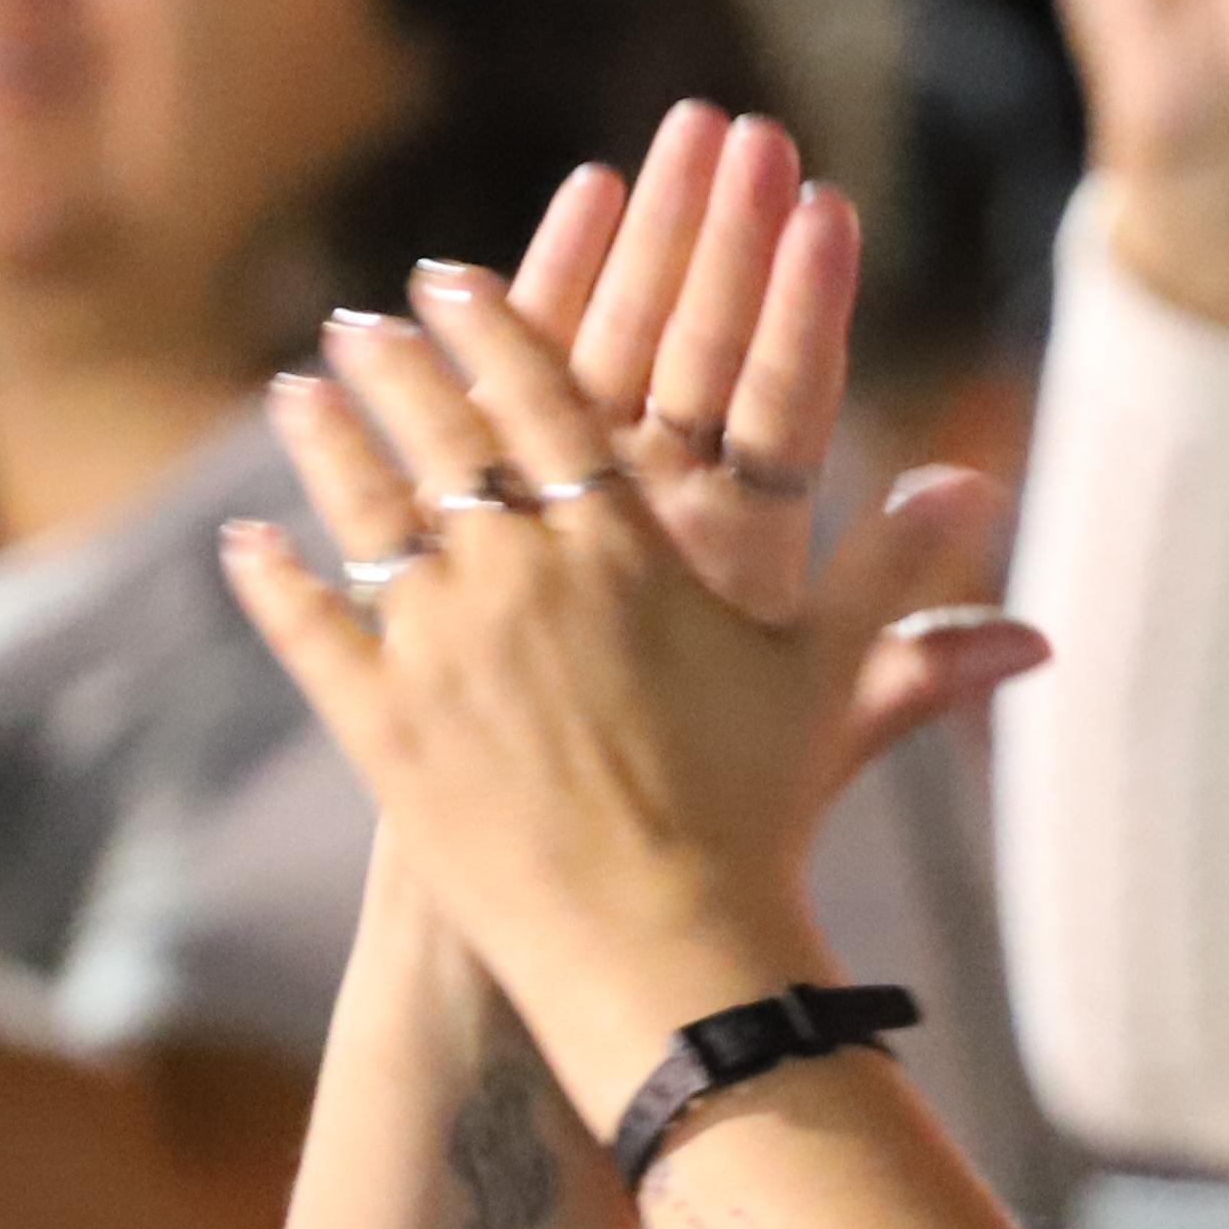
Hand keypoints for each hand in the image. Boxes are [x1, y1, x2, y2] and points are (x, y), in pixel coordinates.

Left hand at [224, 156, 1034, 1122]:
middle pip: (440, 434)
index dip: (492, 329)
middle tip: (363, 318)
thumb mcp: (831, 680)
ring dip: (327, 440)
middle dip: (397, 363)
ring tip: (300, 389)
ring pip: (364, 511)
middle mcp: (519, 573)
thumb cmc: (756, 813)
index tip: (448, 277)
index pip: (542, 400)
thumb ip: (893, 573)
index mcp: (624, 546)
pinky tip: (247, 542)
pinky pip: (310, 631)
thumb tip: (980, 485)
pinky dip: (273, 582)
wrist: (663, 950)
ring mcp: (438, 647)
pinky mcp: (380, 727)